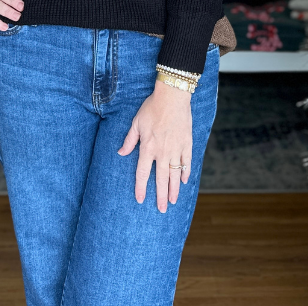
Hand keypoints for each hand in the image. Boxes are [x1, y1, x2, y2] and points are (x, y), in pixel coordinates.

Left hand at [117, 80, 192, 212]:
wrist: (172, 97)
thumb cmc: (152, 108)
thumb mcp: (136, 122)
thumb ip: (129, 140)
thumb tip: (121, 152)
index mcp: (148, 147)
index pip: (142, 173)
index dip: (140, 187)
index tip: (140, 199)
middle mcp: (162, 152)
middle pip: (160, 179)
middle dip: (160, 196)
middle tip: (161, 209)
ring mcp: (176, 149)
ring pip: (175, 174)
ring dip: (174, 189)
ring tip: (172, 201)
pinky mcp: (186, 144)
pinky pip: (187, 162)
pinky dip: (186, 172)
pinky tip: (184, 181)